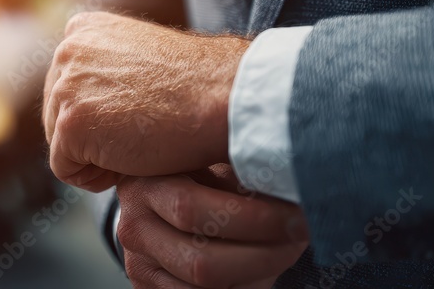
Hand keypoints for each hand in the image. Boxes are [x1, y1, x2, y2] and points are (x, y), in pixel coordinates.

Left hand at [42, 12, 248, 190]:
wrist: (225, 98)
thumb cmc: (195, 85)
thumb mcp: (138, 60)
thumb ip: (103, 70)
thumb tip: (86, 100)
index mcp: (82, 29)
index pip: (67, 88)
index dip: (102, 114)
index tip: (140, 113)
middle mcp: (67, 49)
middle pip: (57, 114)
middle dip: (95, 136)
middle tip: (142, 132)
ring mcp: (65, 85)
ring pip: (61, 143)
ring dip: (98, 155)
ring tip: (140, 143)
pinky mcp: (71, 124)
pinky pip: (67, 169)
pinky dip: (97, 177)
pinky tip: (132, 161)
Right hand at [117, 165, 308, 287]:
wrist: (164, 198)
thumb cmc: (199, 172)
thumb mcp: (211, 158)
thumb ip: (237, 165)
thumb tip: (287, 178)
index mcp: (143, 186)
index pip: (191, 210)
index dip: (252, 218)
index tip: (295, 214)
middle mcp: (133, 229)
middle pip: (202, 263)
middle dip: (264, 256)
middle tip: (299, 237)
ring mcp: (139, 265)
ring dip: (257, 276)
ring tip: (284, 251)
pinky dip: (241, 288)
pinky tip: (259, 268)